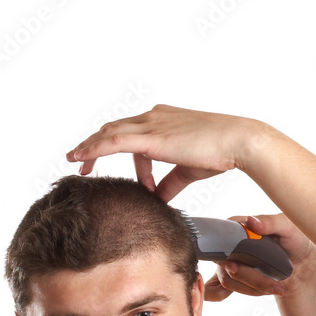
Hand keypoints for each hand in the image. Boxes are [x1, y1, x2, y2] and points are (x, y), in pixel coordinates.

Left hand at [66, 105, 270, 201]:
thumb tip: (159, 198)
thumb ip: (170, 182)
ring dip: (89, 147)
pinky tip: (80, 157)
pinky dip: (93, 148)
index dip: (112, 146)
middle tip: (83, 165)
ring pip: (108, 132)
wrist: (238, 141)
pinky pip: (112, 141)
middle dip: (95, 146)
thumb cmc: (221, 151)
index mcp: (163, 120)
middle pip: (113, 128)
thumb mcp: (189, 169)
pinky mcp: (151, 137)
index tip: (101, 162)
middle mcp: (154, 117)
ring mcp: (151, 124)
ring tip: (76, 162)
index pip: (130, 132)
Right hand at [204, 213, 315, 301]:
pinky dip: (238, 293)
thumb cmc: (295, 238)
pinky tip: (263, 289)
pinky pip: (224, 289)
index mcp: (239, 227)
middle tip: (271, 282)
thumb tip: (251, 221)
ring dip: (254, 288)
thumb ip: (270, 221)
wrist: (302, 262)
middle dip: (249, 276)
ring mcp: (232, 263)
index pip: (221, 236)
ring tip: (277, 287)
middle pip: (225, 263)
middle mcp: (231, 245)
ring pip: (230, 280)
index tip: (238, 262)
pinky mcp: (236, 278)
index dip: (227, 249)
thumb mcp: (288, 225)